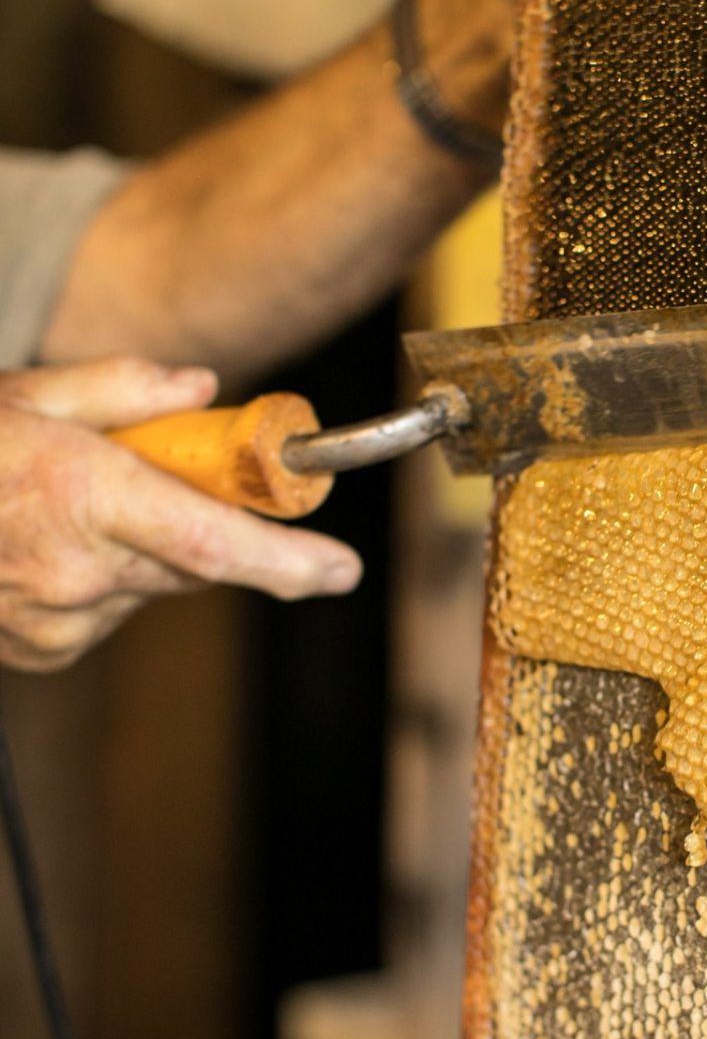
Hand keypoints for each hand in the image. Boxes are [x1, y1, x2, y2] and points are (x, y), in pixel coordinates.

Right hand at [0, 358, 361, 671]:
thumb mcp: (32, 391)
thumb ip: (126, 387)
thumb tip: (199, 389)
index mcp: (81, 496)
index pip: (212, 545)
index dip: (287, 562)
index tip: (341, 569)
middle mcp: (75, 570)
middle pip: (196, 562)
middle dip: (207, 521)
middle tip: (182, 472)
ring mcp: (52, 619)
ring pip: (152, 586)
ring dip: (145, 549)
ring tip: (73, 503)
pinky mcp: (37, 650)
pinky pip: (107, 611)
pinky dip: (103, 579)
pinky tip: (50, 543)